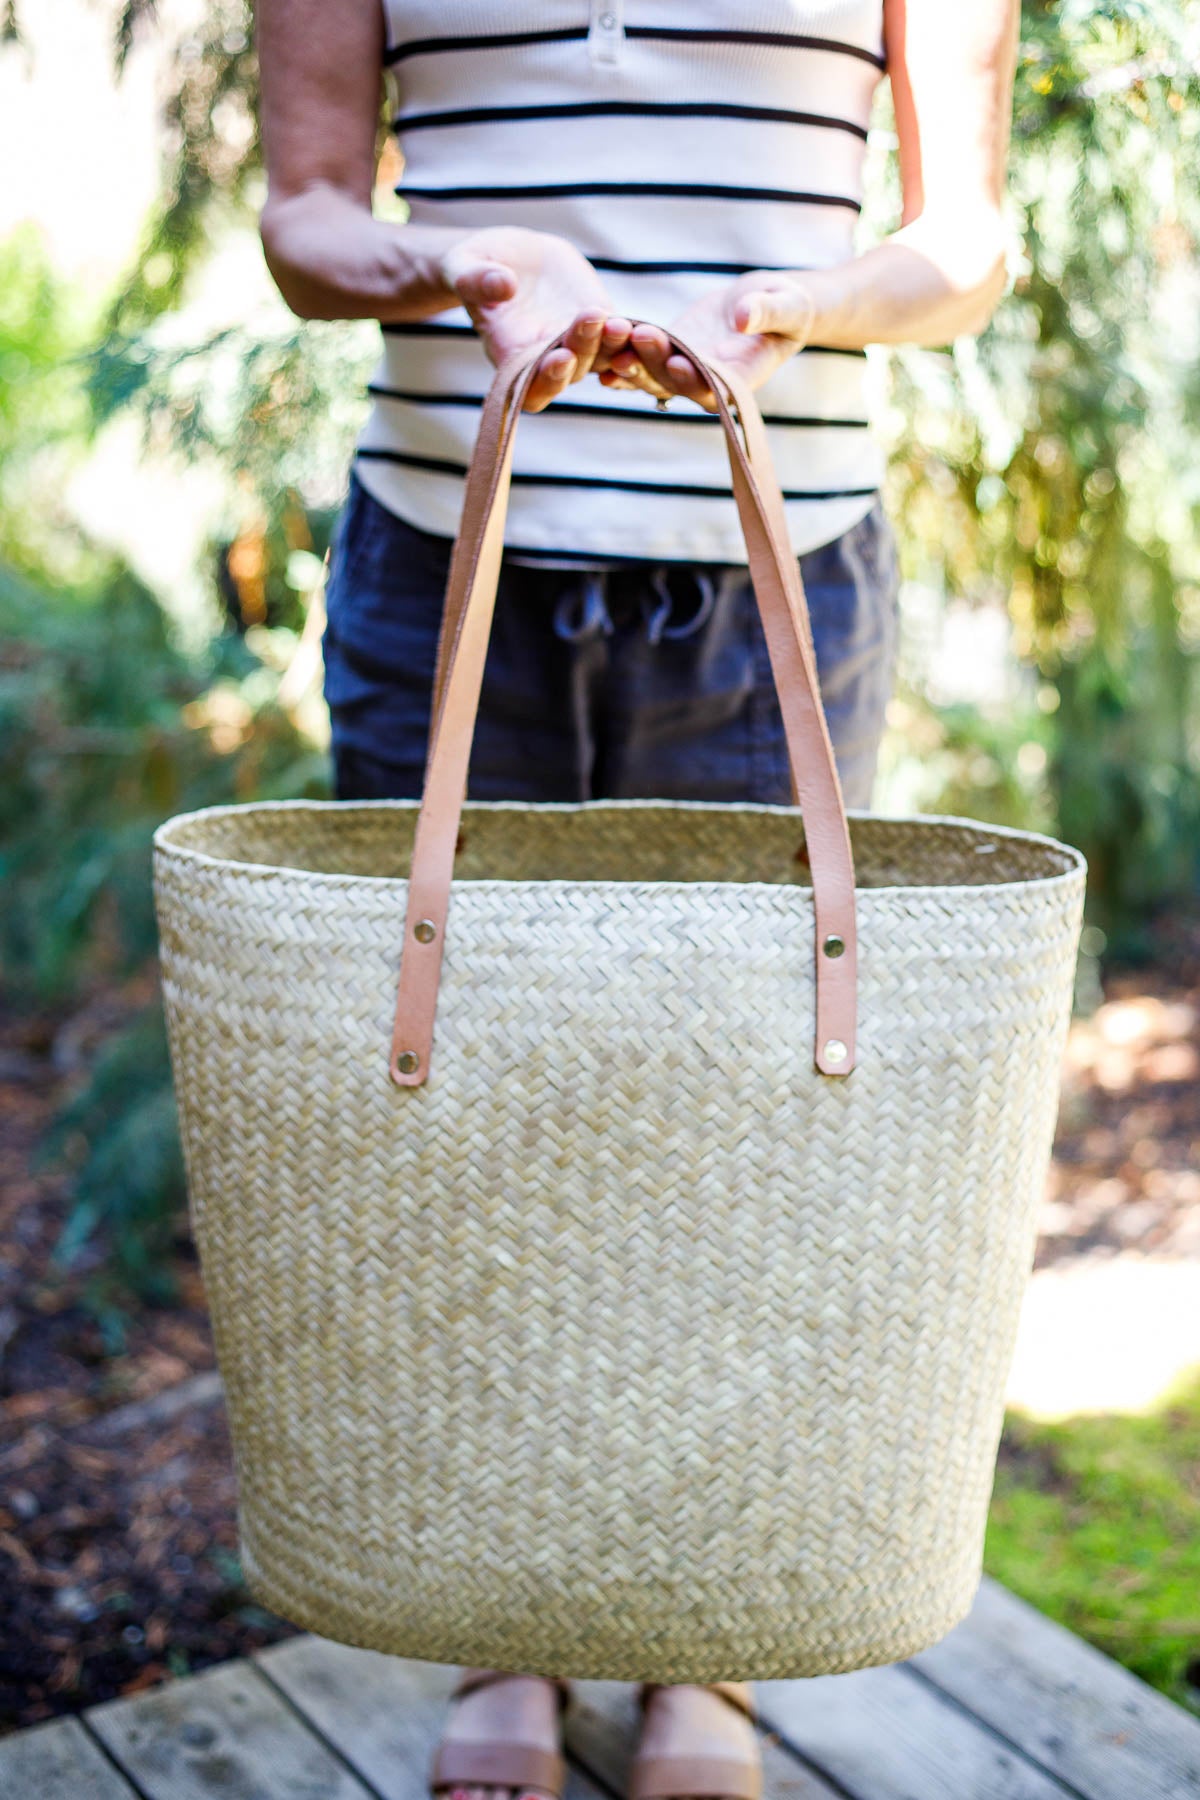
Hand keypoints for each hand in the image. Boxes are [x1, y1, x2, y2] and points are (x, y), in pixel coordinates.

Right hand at [440, 227, 632, 411]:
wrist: (512, 256)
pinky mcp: (599, 323)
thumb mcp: (465, 266)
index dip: (546, 381)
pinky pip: (618, 336)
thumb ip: (477, 279)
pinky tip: (640, 324)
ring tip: (618, 322)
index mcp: (509, 355)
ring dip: (611, 345)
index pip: (529, 387)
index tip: (559, 357)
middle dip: (583, 349)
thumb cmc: (476, 266)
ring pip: (599, 357)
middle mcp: (544, 358)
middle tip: (591, 320)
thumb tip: (503, 284)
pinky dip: (629, 334)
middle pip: (570, 371)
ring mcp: (576, 343)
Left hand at [602, 271, 816, 410]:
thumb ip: (766, 312)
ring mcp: (685, 372)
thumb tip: (742, 317)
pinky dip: (621, 360)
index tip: (680, 362)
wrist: (768, 304)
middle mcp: (708, 384)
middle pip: (677, 381)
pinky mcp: (668, 355)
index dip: (697, 378)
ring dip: (633, 361)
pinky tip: (599, 355)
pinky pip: (642, 361)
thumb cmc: (789, 307)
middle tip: (638, 340)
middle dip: (656, 363)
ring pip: (653, 374)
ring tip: (615, 342)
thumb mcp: (786, 305)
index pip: (716, 385)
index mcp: (740, 380)